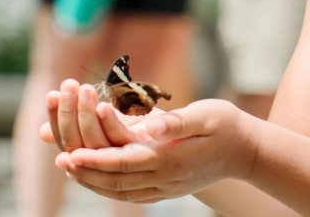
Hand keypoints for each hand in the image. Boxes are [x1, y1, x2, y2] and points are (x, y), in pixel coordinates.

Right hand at [41, 79, 156, 152]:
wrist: (192, 141)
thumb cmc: (150, 132)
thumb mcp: (112, 126)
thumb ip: (80, 128)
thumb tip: (42, 132)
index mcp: (96, 156)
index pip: (67, 141)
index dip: (56, 119)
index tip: (51, 95)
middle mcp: (108, 162)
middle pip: (76, 145)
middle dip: (67, 114)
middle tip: (65, 86)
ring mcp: (127, 160)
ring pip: (96, 143)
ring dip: (85, 115)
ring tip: (82, 88)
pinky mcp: (147, 152)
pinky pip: (122, 142)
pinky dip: (109, 124)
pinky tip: (103, 105)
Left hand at [57, 97, 261, 203]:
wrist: (248, 152)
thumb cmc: (227, 126)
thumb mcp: (208, 114)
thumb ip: (178, 121)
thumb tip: (151, 125)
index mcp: (171, 158)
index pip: (124, 163)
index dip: (95, 160)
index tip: (71, 153)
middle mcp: (166, 178)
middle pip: (117, 181)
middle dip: (87, 172)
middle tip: (61, 161)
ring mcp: (167, 187)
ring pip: (121, 192)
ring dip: (94, 182)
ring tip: (72, 170)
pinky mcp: (168, 188)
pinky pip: (132, 194)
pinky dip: (110, 189)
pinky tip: (98, 179)